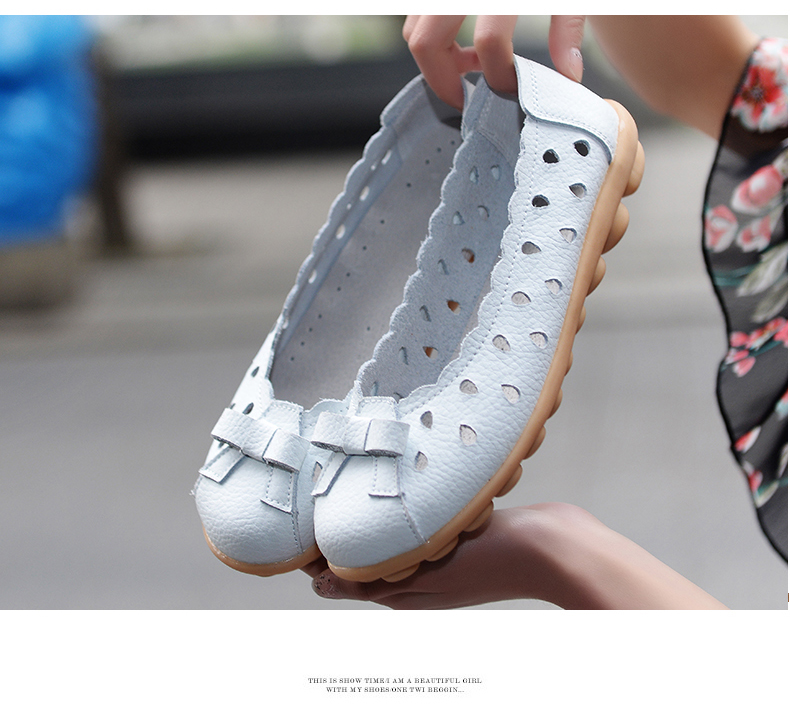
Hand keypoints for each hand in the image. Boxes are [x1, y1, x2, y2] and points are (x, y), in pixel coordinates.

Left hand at [303, 505, 564, 608]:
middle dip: (335, 528)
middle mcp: (414, 575)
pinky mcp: (450, 532)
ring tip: (343, 479)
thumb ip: (373, 581)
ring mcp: (433, 554)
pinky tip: (390, 485)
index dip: (316, 551)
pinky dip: (395, 508)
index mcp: (403, 592)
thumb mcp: (426, 576)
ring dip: (364, 514)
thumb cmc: (494, 562)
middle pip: (359, 554)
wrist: (551, 545)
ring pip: (383, 535)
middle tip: (315, 486)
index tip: (298, 519)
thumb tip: (320, 585)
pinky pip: (411, 522)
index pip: (342, 574)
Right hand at [402, 15, 586, 108]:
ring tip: (470, 67)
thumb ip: (569, 24)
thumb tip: (568, 74)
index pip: (489, 43)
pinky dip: (432, 37)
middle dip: (443, 81)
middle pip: (426, 42)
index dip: (500, 77)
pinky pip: (415, 16)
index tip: (513, 92)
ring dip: (436, 59)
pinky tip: (465, 42)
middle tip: (466, 100)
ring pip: (413, 30)